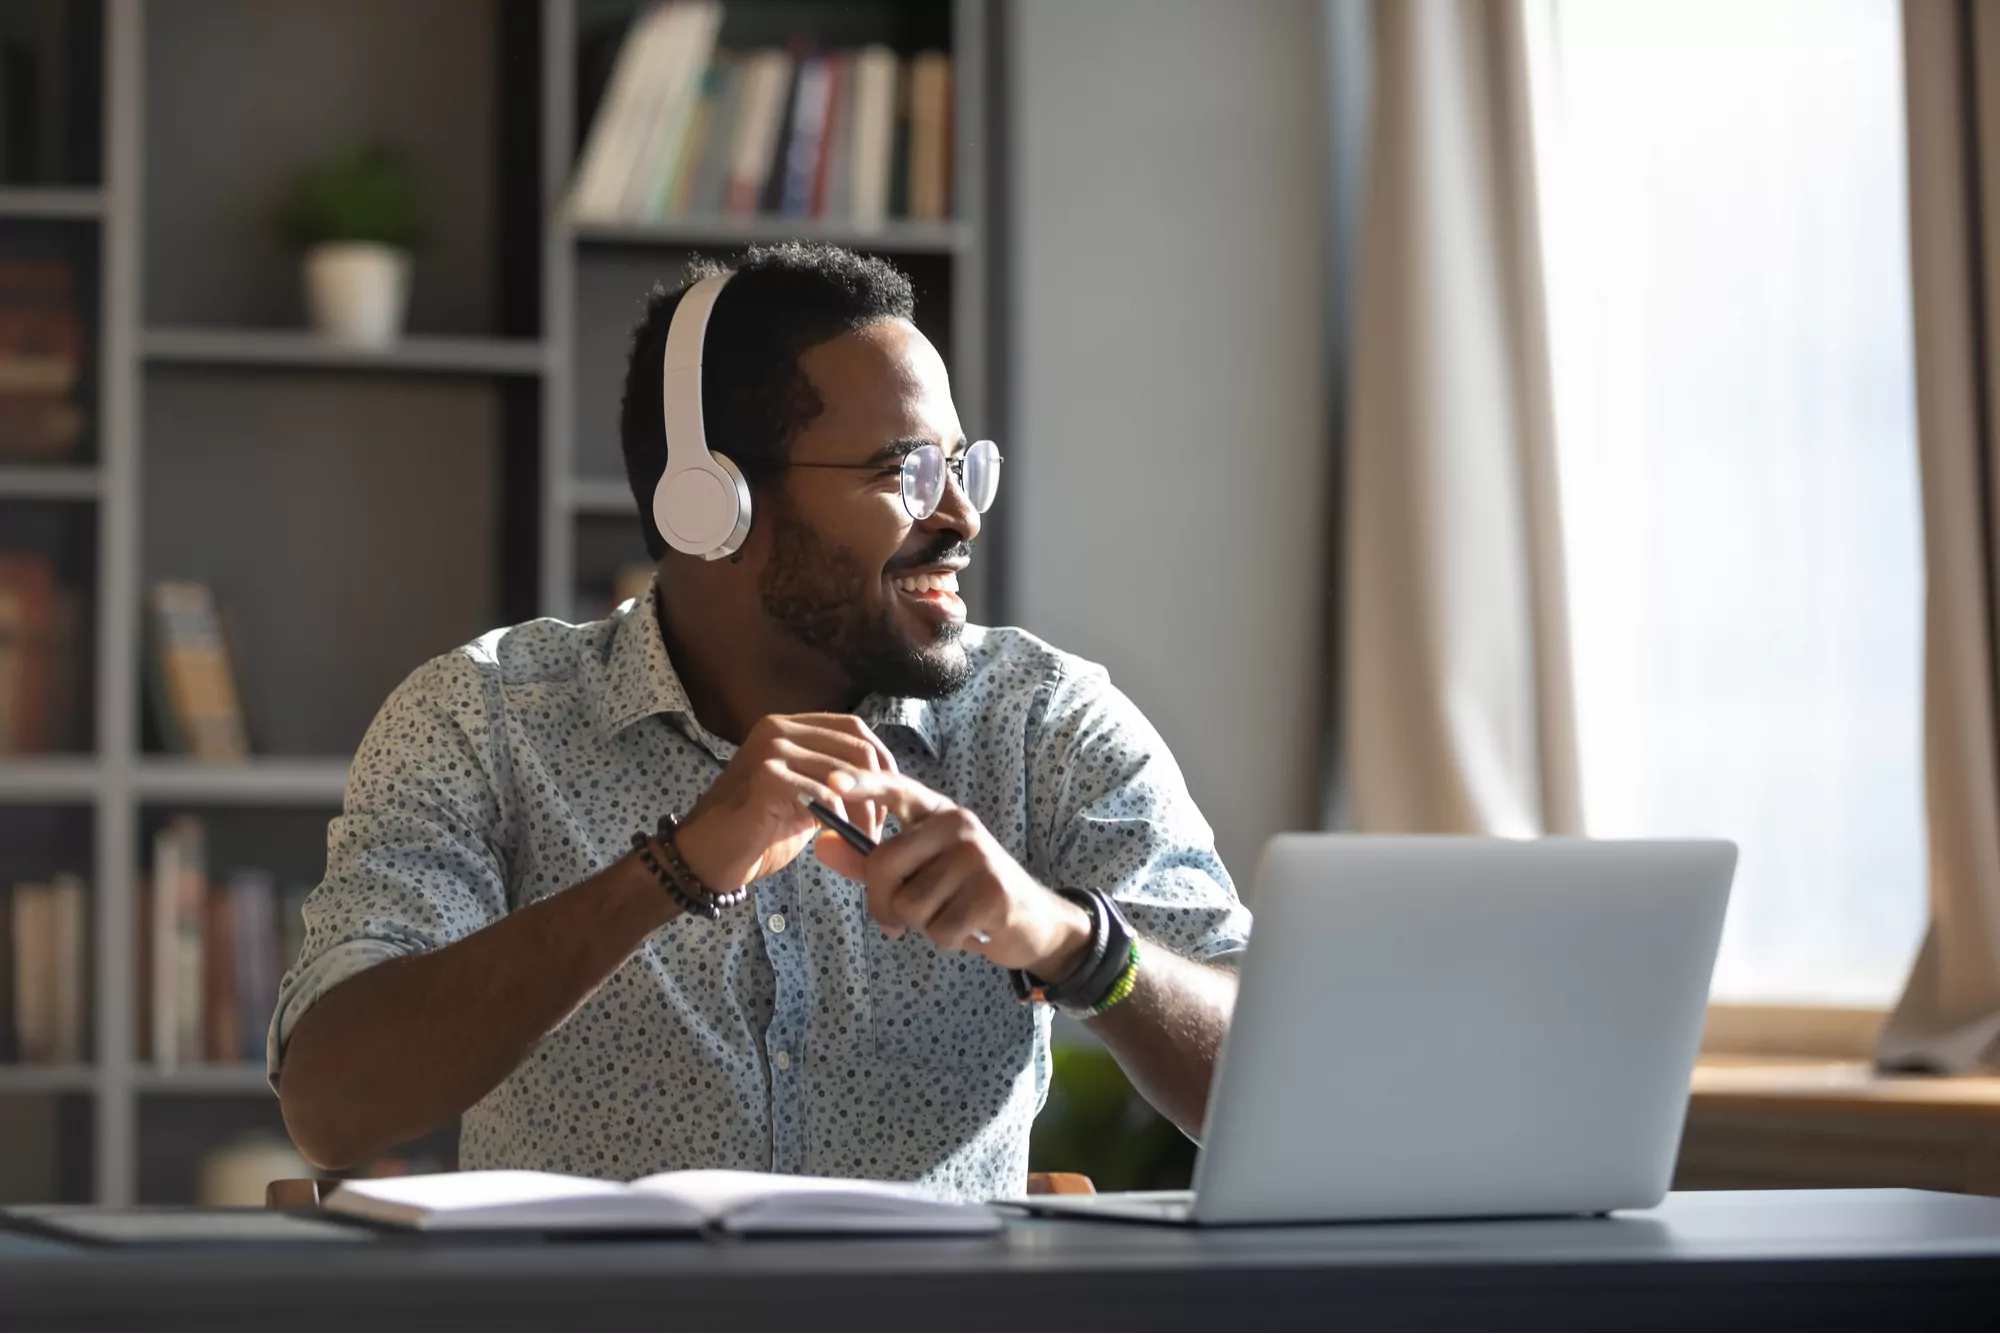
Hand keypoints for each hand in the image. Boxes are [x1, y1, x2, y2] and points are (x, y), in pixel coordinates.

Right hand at [671, 714, 896, 891]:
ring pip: (845, 772)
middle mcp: (779, 728)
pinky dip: (840, 819)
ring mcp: (771, 750)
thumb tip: (880, 780)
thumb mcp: (805, 796)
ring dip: (863, 811)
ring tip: (861, 840)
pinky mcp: (766, 777)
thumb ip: (834, 780)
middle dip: (878, 790)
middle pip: (857, 748)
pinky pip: (824, 793)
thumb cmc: (757, 831)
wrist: (706, 857)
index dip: (882, 762)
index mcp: (789, 726)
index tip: (889, 799)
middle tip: (876, 828)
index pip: (854, 728)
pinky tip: (839, 838)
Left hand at [812, 768, 1092, 980]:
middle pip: (884, 865)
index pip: (896, 790)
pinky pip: (938, 929)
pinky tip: (969, 928)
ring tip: (949, 915)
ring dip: (922, 925)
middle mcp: (958, 825)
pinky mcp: (993, 891)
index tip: (832, 782)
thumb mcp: (918, 873)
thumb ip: (869, 862)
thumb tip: (821, 846)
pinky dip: (947, 940)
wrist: (1032, 921)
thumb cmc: (965, 894)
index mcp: (937, 814)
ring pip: (909, 904)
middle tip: (899, 920)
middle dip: (882, 904)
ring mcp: (978, 855)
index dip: (863, 785)